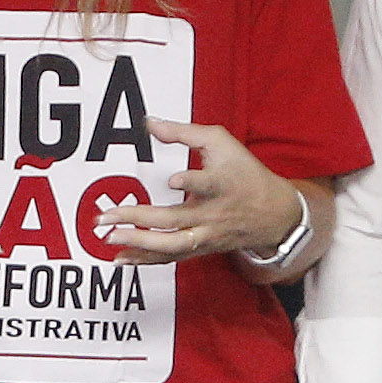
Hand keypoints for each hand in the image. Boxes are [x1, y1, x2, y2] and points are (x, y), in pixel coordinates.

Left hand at [88, 124, 301, 270]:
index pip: (209, 183)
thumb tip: (150, 123)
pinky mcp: (202, 248)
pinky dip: (145, 259)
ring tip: (108, 237)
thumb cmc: (245, 173)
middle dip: (138, 218)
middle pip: (174, 219)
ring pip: (171, 244)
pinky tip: (120, 257)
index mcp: (222, 184)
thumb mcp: (221, 143)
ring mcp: (207, 234)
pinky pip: (171, 257)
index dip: (192, 181)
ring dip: (138, 243)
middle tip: (106, 216)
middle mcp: (213, 213)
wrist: (274, 213)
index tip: (174, 179)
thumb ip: (184, 132)